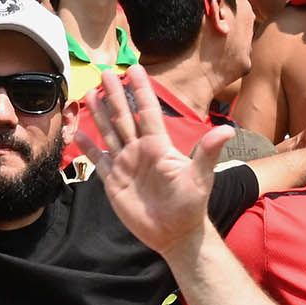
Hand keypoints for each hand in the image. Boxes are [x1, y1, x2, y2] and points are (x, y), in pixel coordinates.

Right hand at [85, 65, 233, 259]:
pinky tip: (78, 132)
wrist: (175, 234)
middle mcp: (140, 151)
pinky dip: (88, 147)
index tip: (134, 69)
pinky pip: (98, 160)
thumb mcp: (201, 177)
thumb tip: (227, 130)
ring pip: (110, 133)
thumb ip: (207, 152)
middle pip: (124, 116)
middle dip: (115, 95)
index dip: (141, 90)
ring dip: (100, 114)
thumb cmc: (191, 205)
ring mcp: (126, 165)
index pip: (147, 111)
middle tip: (105, 72)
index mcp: (158, 145)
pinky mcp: (114, 181)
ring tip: (89, 93)